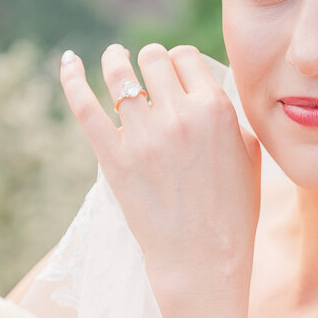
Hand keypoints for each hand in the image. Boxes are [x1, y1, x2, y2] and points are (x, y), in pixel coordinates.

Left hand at [60, 43, 260, 294]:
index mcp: (216, 109)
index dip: (177, 62)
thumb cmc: (233, 213)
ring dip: (115, 60)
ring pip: (120, 73)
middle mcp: (179, 115)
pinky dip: (72, 78)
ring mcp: (144, 136)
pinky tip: (68, 61)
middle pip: (153, 59)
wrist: (204, 259)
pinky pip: (85, 107)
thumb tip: (211, 94)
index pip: (186, 57)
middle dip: (150, 62)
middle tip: (147, 74)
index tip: (174, 74)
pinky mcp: (114, 158)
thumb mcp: (249, 156)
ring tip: (114, 57)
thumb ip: (231, 117)